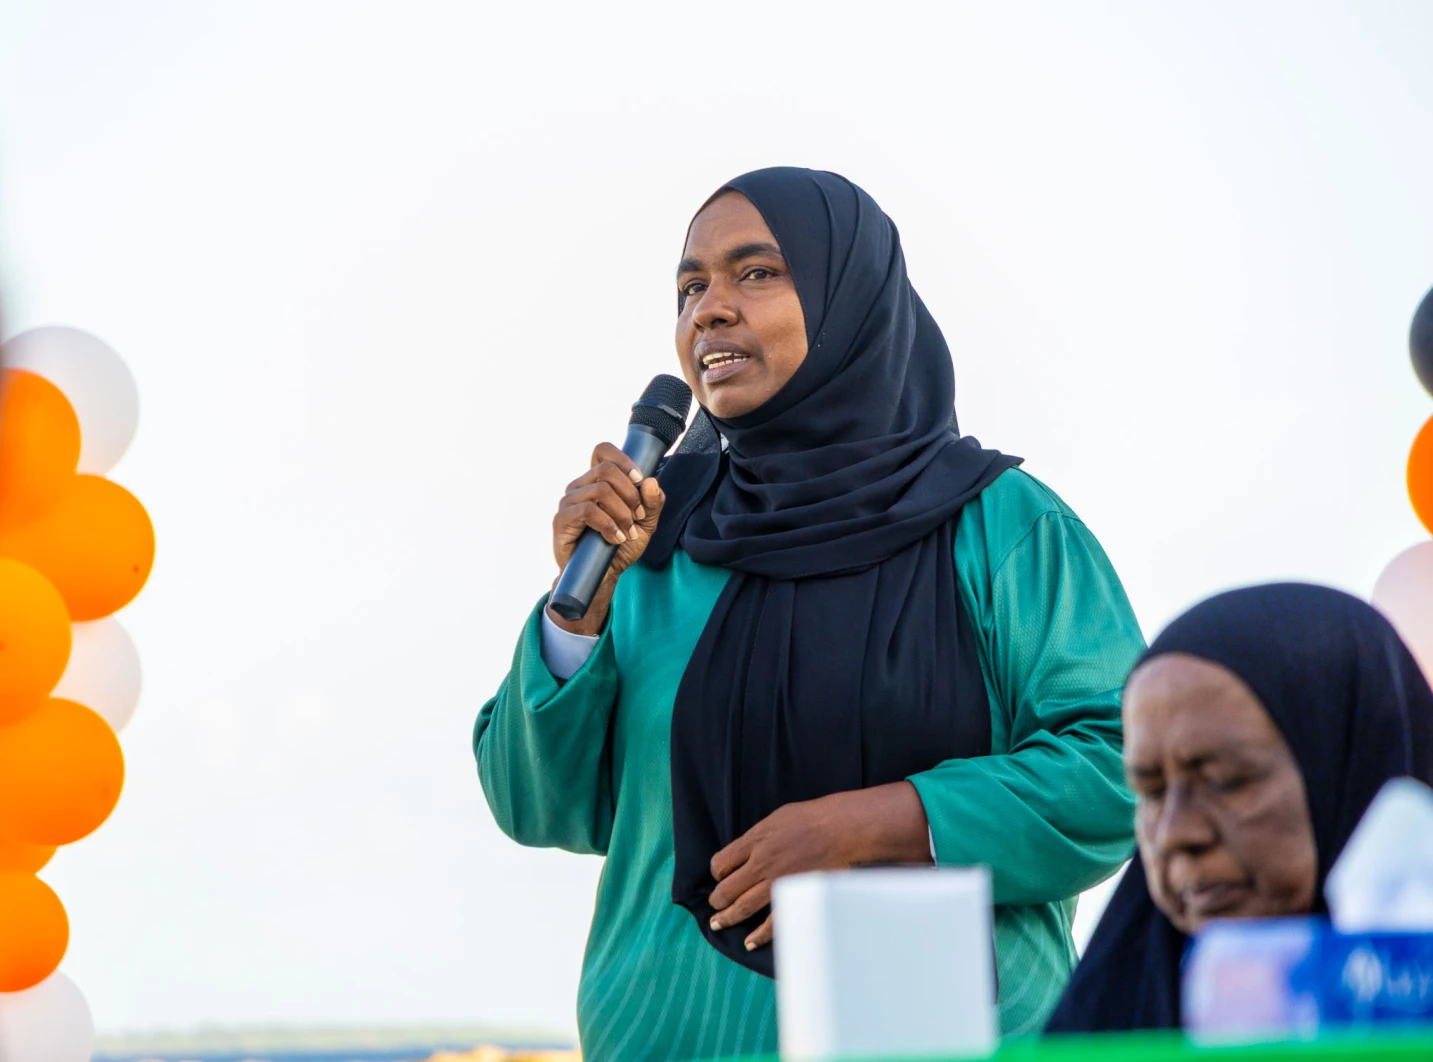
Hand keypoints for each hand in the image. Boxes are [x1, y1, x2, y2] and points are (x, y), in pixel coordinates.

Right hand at [549, 442, 665, 635]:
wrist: (602, 576)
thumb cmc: (620, 546)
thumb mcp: (645, 524)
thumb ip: (652, 504)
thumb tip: (651, 481)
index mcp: (597, 481)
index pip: (603, 450)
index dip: (623, 459)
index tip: (638, 479)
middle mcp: (580, 486)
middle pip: (606, 469)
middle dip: (630, 492)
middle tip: (637, 515)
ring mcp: (569, 501)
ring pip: (600, 490)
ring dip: (621, 512)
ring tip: (628, 531)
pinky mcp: (562, 520)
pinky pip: (588, 511)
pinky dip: (608, 524)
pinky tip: (615, 538)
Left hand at [707, 781, 932, 951]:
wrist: (841, 829)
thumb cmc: (812, 818)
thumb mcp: (776, 818)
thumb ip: (758, 836)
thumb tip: (746, 850)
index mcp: (755, 840)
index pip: (720, 862)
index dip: (717, 872)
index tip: (720, 876)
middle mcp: (761, 863)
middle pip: (727, 888)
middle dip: (717, 899)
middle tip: (715, 904)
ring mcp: (777, 882)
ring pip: (743, 907)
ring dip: (728, 918)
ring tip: (718, 923)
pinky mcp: (794, 897)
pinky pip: (772, 922)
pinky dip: (759, 935)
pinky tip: (750, 942)